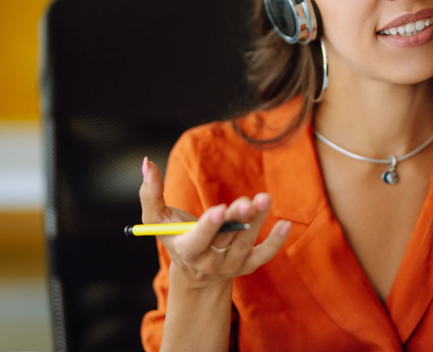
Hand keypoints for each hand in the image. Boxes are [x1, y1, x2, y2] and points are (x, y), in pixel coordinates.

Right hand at [138, 157, 291, 290]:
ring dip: (257, 220)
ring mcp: (231, 264)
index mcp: (187, 250)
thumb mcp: (156, 219)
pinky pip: (264, 254)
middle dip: (236, 220)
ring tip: (264, 199)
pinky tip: (285, 224)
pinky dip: (275, 241)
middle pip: (226, 239)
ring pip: (246, 241)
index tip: (218, 209)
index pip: (197, 241)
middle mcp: (210, 261)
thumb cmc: (175, 235)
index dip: (208, 227)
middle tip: (247, 202)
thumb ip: (150, 193)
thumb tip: (147, 161)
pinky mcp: (249, 264)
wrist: (196, 271)